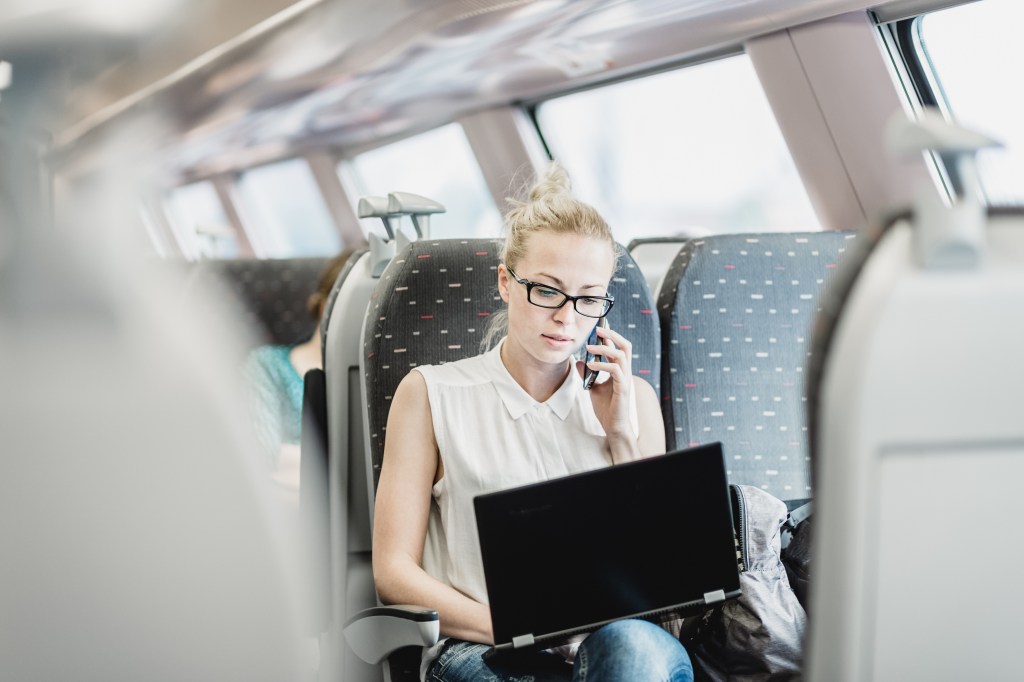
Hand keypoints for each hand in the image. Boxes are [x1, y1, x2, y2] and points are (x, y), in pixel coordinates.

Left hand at [577, 323, 639, 461]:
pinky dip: (602, 364)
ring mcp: (625, 380)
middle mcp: (625, 372)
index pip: (619, 348)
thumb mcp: (593, 388)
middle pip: (626, 346)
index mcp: (620, 371)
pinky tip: (590, 364)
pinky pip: (615, 370)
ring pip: (622, 355)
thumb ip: (588, 374)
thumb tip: (579, 361)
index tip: (597, 329)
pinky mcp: (623, 389)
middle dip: (613, 335)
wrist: (613, 426)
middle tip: (598, 329)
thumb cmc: (606, 408)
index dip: (610, 337)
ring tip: (589, 347)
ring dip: (604, 348)